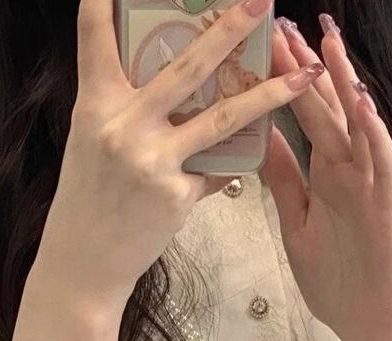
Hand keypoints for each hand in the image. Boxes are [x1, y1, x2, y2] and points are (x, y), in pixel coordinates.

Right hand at [36, 0, 325, 318]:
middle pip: (186, 66)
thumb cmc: (88, 199)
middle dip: (229, 28)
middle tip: (262, 0)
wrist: (85, 262)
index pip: (96, 37)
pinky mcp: (178, 195)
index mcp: (96, 104)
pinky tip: (257, 152)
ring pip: (223, 117)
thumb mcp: (92, 141)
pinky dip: (233, 160)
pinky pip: (217, 167)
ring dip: (270, 94)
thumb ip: (126, 108)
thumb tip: (170, 79)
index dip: (105, 3)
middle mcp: (124, 126)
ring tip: (306, 75)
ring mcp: (154, 161)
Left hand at [262, 15, 391, 340]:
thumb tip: (261, 140)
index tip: (262, 44)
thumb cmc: (339, 284)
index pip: (304, 117)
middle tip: (284, 24)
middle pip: (326, 110)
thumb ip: (283, 183)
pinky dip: (374, 134)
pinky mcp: (388, 210)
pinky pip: (383, 165)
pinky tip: (362, 104)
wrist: (373, 329)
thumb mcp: (297, 226)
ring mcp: (370, 188)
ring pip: (358, 126)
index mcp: (325, 176)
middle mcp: (349, 173)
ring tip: (327, 42)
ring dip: (344, 84)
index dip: (285, 80)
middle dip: (307, 67)